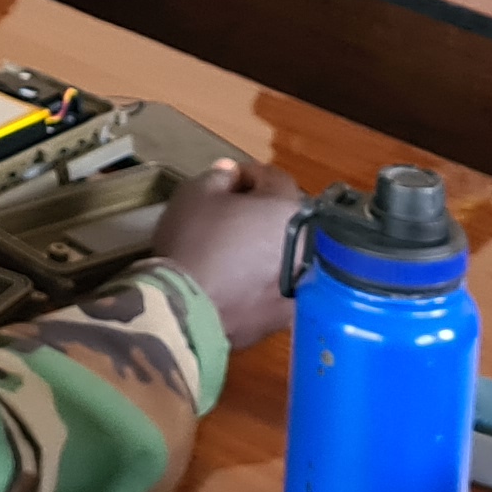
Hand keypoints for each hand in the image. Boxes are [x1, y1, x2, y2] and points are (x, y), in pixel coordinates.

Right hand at [145, 157, 307, 351]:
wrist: (185, 311)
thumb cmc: (193, 242)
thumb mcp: (195, 194)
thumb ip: (219, 176)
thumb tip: (232, 174)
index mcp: (290, 211)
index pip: (275, 178)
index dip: (248, 175)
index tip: (227, 181)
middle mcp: (307, 248)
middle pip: (286, 218)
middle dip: (262, 212)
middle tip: (230, 215)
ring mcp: (300, 287)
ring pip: (286, 256)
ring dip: (267, 248)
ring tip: (235, 250)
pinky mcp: (284, 317)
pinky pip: (277, 288)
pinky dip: (263, 282)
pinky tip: (237, 281)